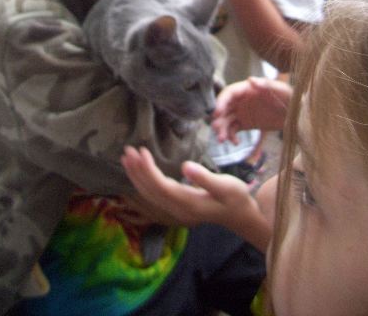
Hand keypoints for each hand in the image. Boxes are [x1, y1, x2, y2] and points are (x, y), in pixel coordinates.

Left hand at [121, 146, 271, 249]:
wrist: (240, 216)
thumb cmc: (236, 198)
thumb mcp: (225, 186)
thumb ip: (205, 178)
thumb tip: (185, 167)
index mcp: (188, 203)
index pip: (161, 186)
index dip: (148, 170)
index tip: (141, 151)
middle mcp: (178, 209)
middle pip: (150, 191)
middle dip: (137, 171)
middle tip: (127, 151)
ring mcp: (176, 210)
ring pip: (149, 195)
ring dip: (136, 176)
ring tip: (126, 158)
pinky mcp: (176, 207)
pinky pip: (153, 196)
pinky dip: (143, 182)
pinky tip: (137, 172)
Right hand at [213, 77, 291, 142]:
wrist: (298, 114)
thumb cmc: (290, 97)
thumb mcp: (281, 90)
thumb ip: (266, 84)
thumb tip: (250, 79)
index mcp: (247, 89)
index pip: (229, 93)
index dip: (221, 102)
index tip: (217, 113)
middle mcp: (242, 100)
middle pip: (224, 108)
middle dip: (218, 119)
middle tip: (217, 130)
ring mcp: (242, 112)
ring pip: (226, 120)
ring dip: (222, 130)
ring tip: (223, 140)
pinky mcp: (246, 124)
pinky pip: (233, 130)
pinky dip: (231, 137)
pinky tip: (236, 143)